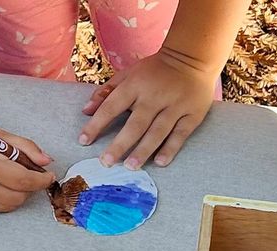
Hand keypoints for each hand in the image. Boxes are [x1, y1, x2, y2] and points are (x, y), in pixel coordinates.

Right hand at [0, 123, 56, 212]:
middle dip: (30, 188)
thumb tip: (46, 161)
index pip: (24, 181)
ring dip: (17, 194)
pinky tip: (0, 183)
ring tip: (15, 178)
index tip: (49, 175)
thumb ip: (24, 147)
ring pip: (7, 206)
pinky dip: (2, 197)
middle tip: (32, 175)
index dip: (41, 180)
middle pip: (18, 198)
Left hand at [79, 46, 218, 168]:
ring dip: (143, 150)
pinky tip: (160, 162)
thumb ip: (106, 92)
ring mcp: (175, 105)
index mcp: (135, 85)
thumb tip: (85, 110)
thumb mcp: (128, 74)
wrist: (193, 57)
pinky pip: (181, 133)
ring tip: (131, 166)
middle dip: (120, 144)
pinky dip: (171, 148)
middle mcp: (154, 96)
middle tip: (106, 162)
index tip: (83, 141)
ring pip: (157, 131)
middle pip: (135, 124)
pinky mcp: (193, 113)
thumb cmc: (154, 71)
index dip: (96, 124)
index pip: (111, 106)